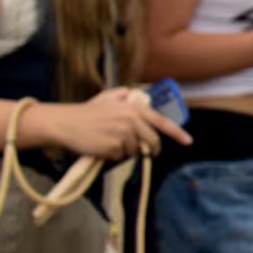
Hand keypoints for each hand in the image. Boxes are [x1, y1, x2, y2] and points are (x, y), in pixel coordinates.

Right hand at [36, 88, 192, 159]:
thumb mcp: (107, 97)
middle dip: (149, 149)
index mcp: (132, 108)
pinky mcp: (113, 147)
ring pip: (134, 151)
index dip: (176, 133)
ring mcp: (122, 134)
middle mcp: (131, 120)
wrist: (64, 123)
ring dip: (124, 151)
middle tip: (146, 152)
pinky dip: (112, 155)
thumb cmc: (85, 112)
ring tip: (108, 141)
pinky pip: (119, 157)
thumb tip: (138, 95)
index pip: (160, 121)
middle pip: (151, 141)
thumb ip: (125, 96)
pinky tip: (100, 147)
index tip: (188, 141)